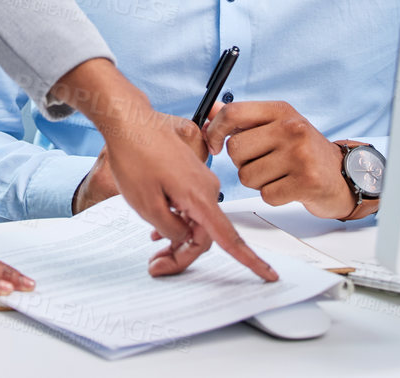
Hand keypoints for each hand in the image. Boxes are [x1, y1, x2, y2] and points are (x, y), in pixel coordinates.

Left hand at [51, 58, 277, 280]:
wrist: (130, 122)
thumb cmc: (135, 157)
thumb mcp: (147, 205)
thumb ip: (171, 229)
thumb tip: (185, 237)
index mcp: (200, 197)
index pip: (229, 238)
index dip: (251, 261)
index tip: (270, 276)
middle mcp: (206, 189)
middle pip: (204, 236)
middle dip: (182, 255)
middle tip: (156, 266)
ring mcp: (199, 181)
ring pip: (195, 222)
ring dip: (176, 240)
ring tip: (153, 252)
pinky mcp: (189, 176)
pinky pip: (189, 207)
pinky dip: (176, 222)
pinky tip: (158, 230)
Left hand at [203, 100, 353, 218]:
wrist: (342, 175)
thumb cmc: (303, 151)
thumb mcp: (277, 125)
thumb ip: (242, 119)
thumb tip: (209, 110)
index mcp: (281, 111)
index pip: (233, 113)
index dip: (215, 131)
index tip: (215, 144)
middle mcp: (292, 128)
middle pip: (236, 149)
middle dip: (242, 162)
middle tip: (263, 162)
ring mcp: (300, 155)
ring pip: (247, 176)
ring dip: (257, 181)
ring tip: (279, 174)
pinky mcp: (306, 182)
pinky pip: (265, 195)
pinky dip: (272, 195)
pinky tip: (288, 187)